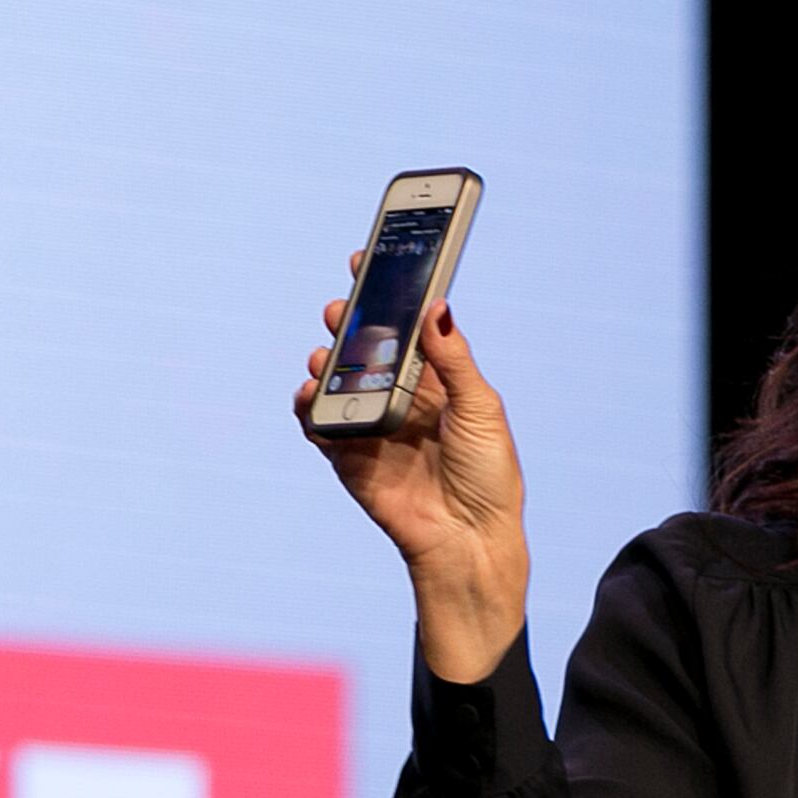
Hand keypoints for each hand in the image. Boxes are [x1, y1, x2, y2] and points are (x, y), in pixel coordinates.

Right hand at [298, 279, 529, 682]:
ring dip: (324, 362)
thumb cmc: (489, 474)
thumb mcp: (481, 407)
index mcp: (436, 380)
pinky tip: (310, 395)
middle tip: (340, 307)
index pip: (404, 326)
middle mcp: (400, 397)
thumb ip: (454, 359)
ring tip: (325, 355)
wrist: (471, 540)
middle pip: (362, 348)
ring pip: (335, 382)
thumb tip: (437, 306)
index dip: (385, 293)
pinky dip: (309, 408)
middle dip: (346, 322)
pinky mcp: (350, 458)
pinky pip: (320, 426)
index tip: (367, 258)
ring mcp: (372, 427)